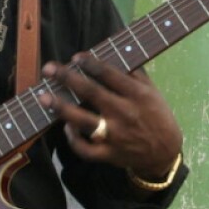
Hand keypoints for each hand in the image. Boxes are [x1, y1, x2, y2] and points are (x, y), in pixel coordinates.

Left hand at [38, 55, 181, 180]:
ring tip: (43, 97)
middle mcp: (124, 114)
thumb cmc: (157, 116)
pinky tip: (66, 127)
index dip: (91, 64)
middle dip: (67, 79)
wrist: (165, 152)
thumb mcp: (152, 91)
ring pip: (83, 121)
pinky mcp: (108, 155)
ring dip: (61, 108)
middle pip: (91, 93)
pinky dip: (73, 139)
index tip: (76, 57)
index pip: (110, 75)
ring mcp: (115, 136)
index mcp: (137, 95)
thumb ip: (133, 74)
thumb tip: (113, 54)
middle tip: (48, 69)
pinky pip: (85, 149)